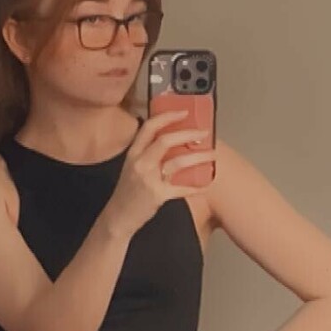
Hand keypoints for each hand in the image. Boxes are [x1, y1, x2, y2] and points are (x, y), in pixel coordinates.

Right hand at [105, 110, 215, 241]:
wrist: (118, 217)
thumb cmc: (127, 193)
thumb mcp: (132, 168)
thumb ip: (148, 154)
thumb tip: (174, 142)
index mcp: (133, 153)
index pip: (149, 127)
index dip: (168, 116)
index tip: (184, 112)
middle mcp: (140, 163)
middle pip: (166, 141)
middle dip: (188, 133)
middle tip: (203, 132)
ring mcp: (148, 179)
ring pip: (178, 162)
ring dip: (198, 157)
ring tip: (212, 154)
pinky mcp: (157, 195)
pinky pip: (181, 189)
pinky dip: (195, 187)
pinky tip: (206, 185)